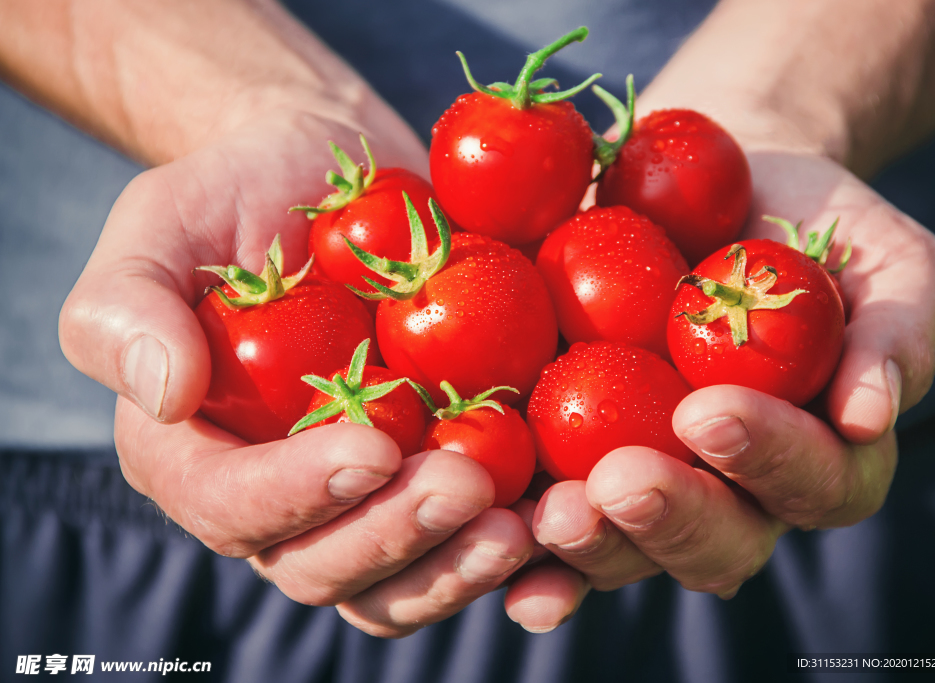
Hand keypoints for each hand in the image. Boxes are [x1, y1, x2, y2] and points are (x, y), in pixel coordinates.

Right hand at [58, 109, 556, 635]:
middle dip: (396, 538)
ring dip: (464, 566)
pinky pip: (479, 538)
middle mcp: (290, 498)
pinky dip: (528, 552)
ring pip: (408, 579)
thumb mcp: (159, 225)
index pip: (233, 509)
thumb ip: (124, 308)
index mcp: (204, 457)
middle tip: (465, 486)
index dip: (295, 497)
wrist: (339, 172)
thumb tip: (163, 395)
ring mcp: (374, 495)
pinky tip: (566, 514)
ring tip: (525, 523)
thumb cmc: (238, 194)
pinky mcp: (445, 470)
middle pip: (329, 567)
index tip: (368, 445)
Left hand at [530, 150, 934, 598]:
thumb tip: (868, 414)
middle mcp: (735, 492)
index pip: (815, 484)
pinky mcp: (578, 463)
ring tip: (548, 515)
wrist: (713, 192)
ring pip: (631, 549)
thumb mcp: (882, 258)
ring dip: (591, 544)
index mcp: (817, 455)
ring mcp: (653, 484)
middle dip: (671, 518)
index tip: (708, 410)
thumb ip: (892, 331)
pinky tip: (491, 534)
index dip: (769, 461)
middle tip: (619, 483)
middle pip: (718, 543)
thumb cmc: (808, 227)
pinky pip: (555, 518)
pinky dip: (525, 545)